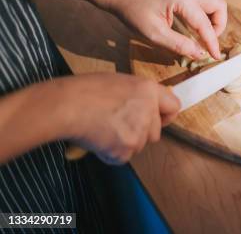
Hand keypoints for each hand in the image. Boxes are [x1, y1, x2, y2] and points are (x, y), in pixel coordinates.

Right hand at [55, 73, 180, 163]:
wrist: (66, 106)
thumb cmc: (85, 91)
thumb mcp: (120, 83)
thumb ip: (139, 96)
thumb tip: (148, 106)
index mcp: (148, 90)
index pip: (174, 106)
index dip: (165, 116)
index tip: (158, 119)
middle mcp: (149, 111)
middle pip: (155, 132)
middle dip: (140, 133)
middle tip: (117, 125)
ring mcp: (139, 132)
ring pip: (138, 146)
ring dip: (124, 142)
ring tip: (102, 128)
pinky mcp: (125, 150)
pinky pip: (122, 157)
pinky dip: (110, 153)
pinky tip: (97, 138)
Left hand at [108, 0, 226, 58]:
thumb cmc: (133, 11)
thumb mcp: (153, 33)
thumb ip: (179, 44)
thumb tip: (199, 53)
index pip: (204, 23)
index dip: (212, 42)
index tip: (215, 56)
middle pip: (219, 4)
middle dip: (218, 25)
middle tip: (207, 40)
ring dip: (215, 14)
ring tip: (205, 29)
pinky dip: (209, 6)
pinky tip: (200, 17)